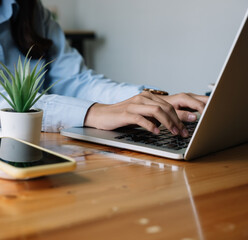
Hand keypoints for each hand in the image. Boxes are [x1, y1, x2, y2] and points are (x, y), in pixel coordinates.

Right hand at [84, 91, 207, 136]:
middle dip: (178, 120)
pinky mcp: (126, 113)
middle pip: (166, 107)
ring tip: (174, 132)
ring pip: (157, 110)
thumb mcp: (142, 114)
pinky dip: (151, 125)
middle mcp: (143, 98)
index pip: (170, 104)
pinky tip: (156, 132)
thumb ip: (155, 116)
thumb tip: (174, 123)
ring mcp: (134, 105)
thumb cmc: (123, 116)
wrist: (102, 115)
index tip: (193, 124)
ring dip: (168, 123)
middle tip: (184, 132)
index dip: (183, 114)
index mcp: (148, 97)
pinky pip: (141, 118)